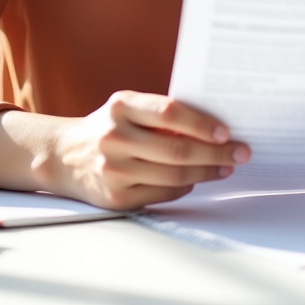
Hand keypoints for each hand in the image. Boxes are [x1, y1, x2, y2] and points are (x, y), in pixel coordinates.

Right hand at [49, 91, 250, 210]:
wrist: (64, 156)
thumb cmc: (109, 126)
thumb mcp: (128, 108)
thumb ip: (160, 114)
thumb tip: (213, 126)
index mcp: (121, 106)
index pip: (168, 112)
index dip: (200, 123)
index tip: (225, 131)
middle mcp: (114, 137)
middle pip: (177, 150)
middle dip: (216, 153)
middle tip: (240, 152)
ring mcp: (113, 170)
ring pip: (174, 176)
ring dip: (206, 173)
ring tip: (225, 166)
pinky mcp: (116, 197)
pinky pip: (163, 193)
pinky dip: (185, 187)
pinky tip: (196, 180)